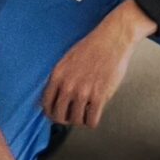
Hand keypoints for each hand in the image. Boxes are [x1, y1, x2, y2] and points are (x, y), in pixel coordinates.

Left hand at [42, 0, 153, 129]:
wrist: (113, 38)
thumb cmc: (92, 46)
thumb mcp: (67, 59)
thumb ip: (59, 78)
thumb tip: (51, 96)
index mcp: (57, 75)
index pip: (46, 104)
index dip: (51, 113)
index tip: (56, 115)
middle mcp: (68, 85)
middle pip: (59, 116)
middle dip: (65, 119)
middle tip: (71, 117)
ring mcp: (83, 91)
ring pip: (75, 121)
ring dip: (80, 120)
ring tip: (85, 113)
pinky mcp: (99, 96)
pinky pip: (91, 121)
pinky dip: (92, 121)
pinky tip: (95, 113)